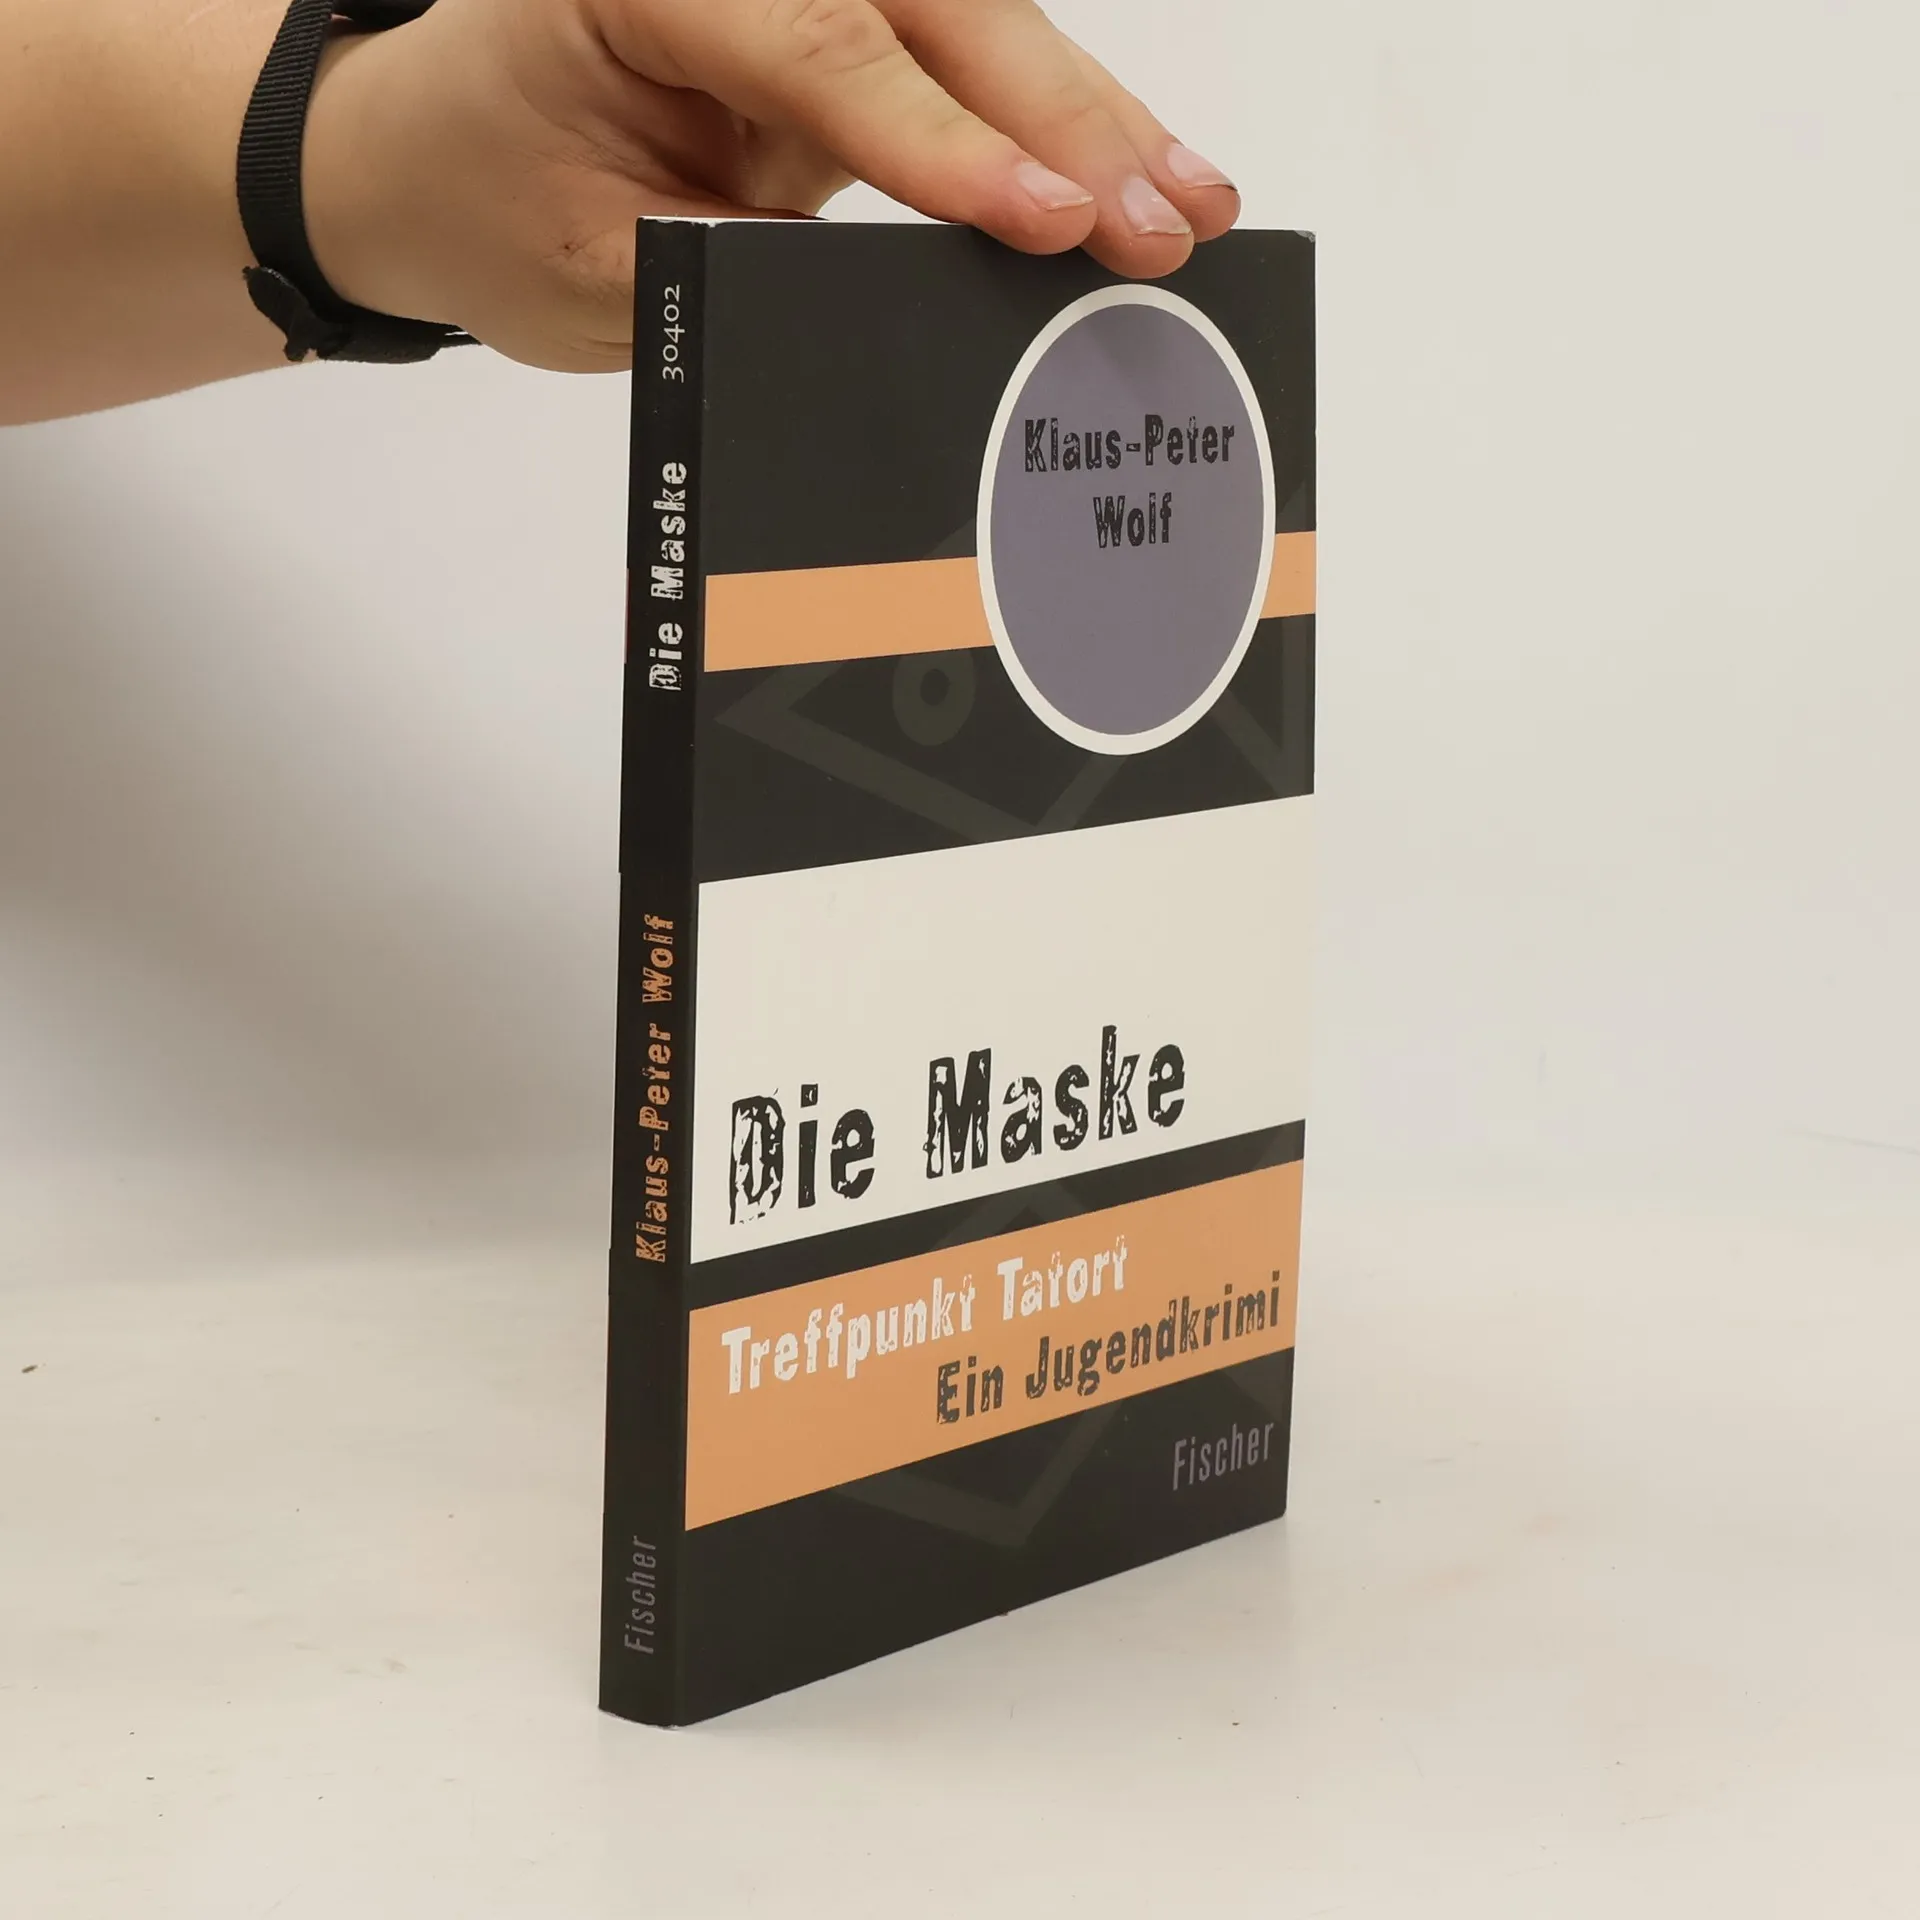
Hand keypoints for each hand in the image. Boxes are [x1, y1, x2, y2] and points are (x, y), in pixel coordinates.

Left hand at [303, 0, 1241, 372]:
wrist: (442, 161)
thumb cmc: (490, 201)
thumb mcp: (592, 272)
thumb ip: (738, 274)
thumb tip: (904, 298)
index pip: (814, 47)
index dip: (940, 141)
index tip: (1044, 219)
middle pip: (927, 7)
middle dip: (1058, 120)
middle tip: (1161, 219)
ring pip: (970, 20)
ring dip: (1087, 115)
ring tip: (1188, 203)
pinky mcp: (842, 26)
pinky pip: (963, 60)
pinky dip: (1052, 123)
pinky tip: (1134, 174)